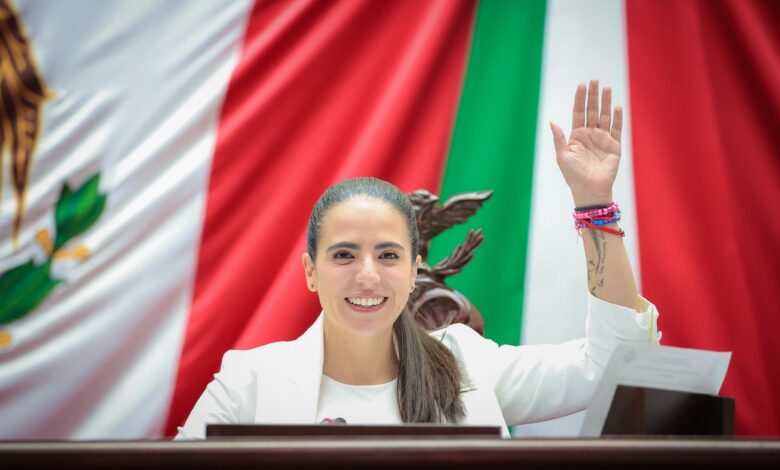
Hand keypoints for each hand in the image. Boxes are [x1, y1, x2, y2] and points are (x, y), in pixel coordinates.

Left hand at [550, 80, 621, 206]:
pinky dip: (617, 118)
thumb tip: (552, 121)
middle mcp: (590, 135)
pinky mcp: (614, 146)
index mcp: (577, 136)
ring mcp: (603, 139)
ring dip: (606, 102)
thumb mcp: (562, 156)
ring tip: (607, 87)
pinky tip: (617, 106)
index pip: (579, 113)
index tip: (582, 85)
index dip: (580, 99)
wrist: (589, 190)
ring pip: (605, 116)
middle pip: (592, 110)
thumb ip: (559, 138)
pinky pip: (617, 129)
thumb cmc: (573, 175)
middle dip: (593, 96)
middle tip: (595, 80)